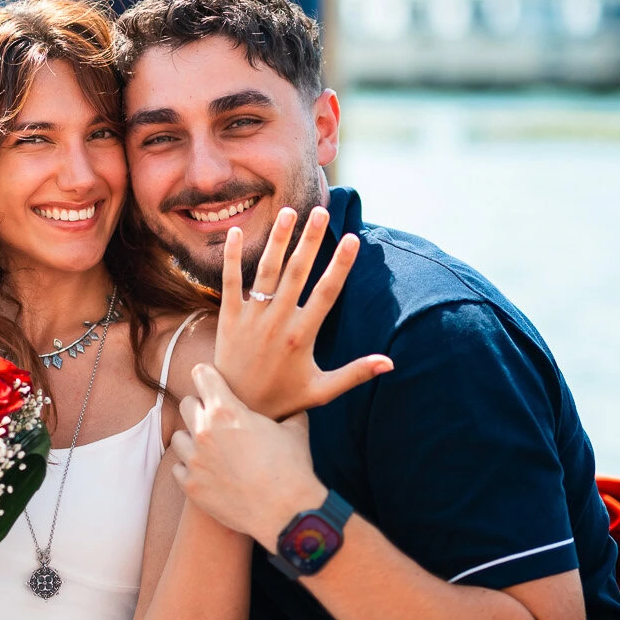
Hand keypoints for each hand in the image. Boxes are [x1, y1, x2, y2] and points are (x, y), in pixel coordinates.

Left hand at [171, 365, 323, 549]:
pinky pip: (178, 469)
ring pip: (178, 437)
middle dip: (199, 408)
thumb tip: (295, 407)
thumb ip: (288, 413)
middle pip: (186, 404)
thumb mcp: (294, 430)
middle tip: (214, 418)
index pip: (202, 375)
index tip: (210, 379)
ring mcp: (194, 460)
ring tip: (209, 448)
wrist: (286, 512)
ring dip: (191, 439)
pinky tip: (206, 472)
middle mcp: (204, 431)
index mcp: (227, 411)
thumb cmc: (292, 468)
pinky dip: (189, 468)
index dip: (207, 375)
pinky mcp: (191, 486)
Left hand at [214, 207, 391, 418]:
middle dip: (310, 240)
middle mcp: (276, 322)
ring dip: (278, 240)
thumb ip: (355, 373)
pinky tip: (237, 231)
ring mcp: (251, 317)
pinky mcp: (228, 317)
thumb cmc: (284, 398)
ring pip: (267, 271)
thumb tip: (390, 363)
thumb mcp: (322, 390)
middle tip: (320, 212)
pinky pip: (230, 281)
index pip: (326, 293)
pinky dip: (233, 256)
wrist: (237, 407)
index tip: (351, 239)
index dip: (339, 265)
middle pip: (297, 273)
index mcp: (301, 336)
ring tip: (288, 212)